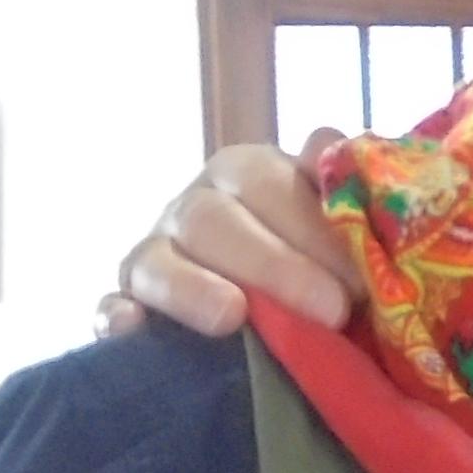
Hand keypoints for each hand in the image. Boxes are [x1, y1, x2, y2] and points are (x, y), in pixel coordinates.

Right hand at [98, 133, 362, 339]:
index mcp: (247, 175)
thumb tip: (327, 144)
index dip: (312, 229)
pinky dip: (117, 316)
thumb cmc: (324, 268)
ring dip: (192, 289)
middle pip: (212, 219)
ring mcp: (155, 256)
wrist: (287, 316)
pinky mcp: (129, 306)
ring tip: (232, 318)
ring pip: (156, 261)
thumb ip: (340, 188)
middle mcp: (196, 206)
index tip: (361, 284)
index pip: (266, 182)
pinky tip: (132, 328)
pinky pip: (111, 307)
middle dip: (272, 265)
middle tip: (331, 312)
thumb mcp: (340, 225)